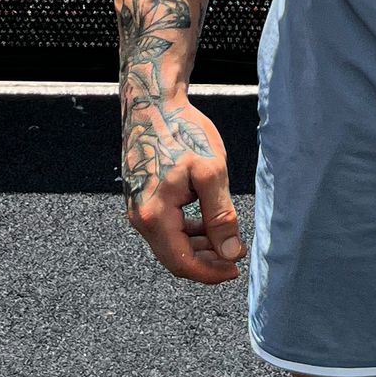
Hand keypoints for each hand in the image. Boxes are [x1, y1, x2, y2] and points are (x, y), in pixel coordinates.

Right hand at [120, 92, 244, 283]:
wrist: (152, 104)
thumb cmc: (182, 132)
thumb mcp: (211, 172)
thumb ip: (220, 216)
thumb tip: (230, 253)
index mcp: (155, 216)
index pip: (182, 262)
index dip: (210, 272)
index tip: (235, 269)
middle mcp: (141, 218)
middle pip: (175, 257)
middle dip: (207, 262)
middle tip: (236, 257)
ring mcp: (139, 209)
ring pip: (171, 243)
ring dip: (200, 248)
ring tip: (228, 241)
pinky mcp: (143, 199)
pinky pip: (167, 228)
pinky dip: (189, 232)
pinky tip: (208, 225)